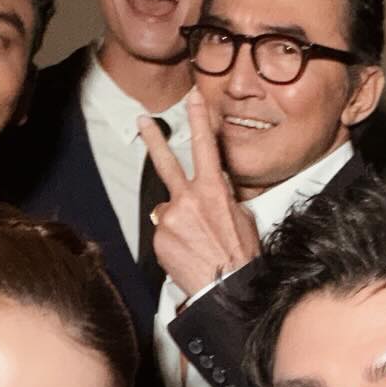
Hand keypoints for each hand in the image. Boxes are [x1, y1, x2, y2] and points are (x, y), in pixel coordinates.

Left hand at [139, 91, 259, 301]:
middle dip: (154, 139)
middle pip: (166, 162)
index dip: (199, 118)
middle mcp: (188, 198)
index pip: (205, 146)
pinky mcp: (159, 237)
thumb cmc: (241, 256)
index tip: (193, 98)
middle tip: (143, 121)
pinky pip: (163, 232)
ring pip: (167, 210)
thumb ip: (222, 198)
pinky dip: (172, 241)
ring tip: (194, 242)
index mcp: (214, 190)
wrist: (228, 288)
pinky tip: (188, 253)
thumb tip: (211, 192)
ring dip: (177, 222)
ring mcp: (170, 217)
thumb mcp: (242, 217)